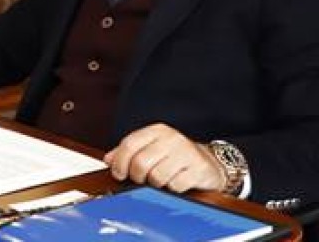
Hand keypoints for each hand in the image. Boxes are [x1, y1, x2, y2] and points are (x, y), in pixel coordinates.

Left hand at [103, 123, 226, 193]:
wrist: (210, 163)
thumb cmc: (176, 157)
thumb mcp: (151, 148)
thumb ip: (128, 152)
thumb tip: (108, 159)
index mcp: (157, 131)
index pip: (129, 144)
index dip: (119, 162)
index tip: (118, 173)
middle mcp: (171, 139)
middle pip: (140, 163)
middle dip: (137, 177)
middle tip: (142, 180)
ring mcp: (186, 153)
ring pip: (157, 176)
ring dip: (156, 184)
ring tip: (161, 180)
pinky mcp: (198, 169)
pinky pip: (175, 185)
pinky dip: (172, 188)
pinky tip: (176, 183)